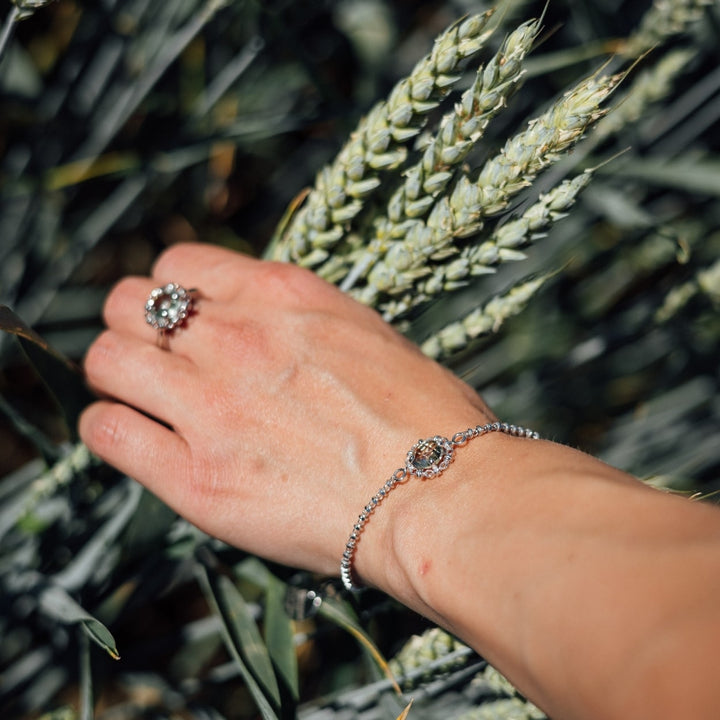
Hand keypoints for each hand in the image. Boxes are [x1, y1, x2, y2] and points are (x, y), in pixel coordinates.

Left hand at [80, 243, 491, 582]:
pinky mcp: (197, 478)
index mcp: (280, 295)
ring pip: (105, 361)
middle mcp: (234, 338)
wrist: (442, 493)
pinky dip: (110, 431)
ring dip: (115, 377)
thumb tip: (257, 330)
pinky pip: (108, 434)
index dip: (168, 293)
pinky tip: (134, 440)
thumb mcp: (365, 334)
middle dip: (131, 330)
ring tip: (140, 400)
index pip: (175, 265)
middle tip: (154, 361)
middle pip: (124, 305)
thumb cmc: (426, 416)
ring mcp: (210, 406)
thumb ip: (297, 324)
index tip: (181, 322)